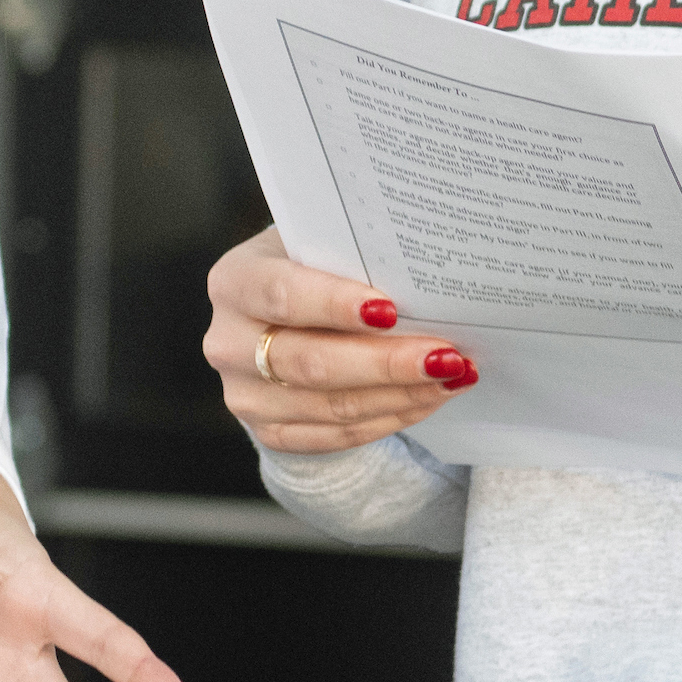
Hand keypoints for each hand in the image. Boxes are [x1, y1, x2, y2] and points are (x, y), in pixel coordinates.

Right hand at [206, 229, 476, 453]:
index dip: (334, 304)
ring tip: (453, 376)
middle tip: (447, 356)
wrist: (280, 319)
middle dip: (386, 362)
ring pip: (331, 406)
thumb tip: (426, 276)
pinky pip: (337, 435)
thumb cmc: (311, 269)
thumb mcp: (318, 247)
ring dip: (400, 394)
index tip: (391, 310)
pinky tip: (427, 398)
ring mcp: (245, 394)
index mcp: (235, 282)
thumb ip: (353, 257)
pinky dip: (390, 418)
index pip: (282, 294)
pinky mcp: (270, 430)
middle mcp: (228, 342)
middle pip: (310, 362)